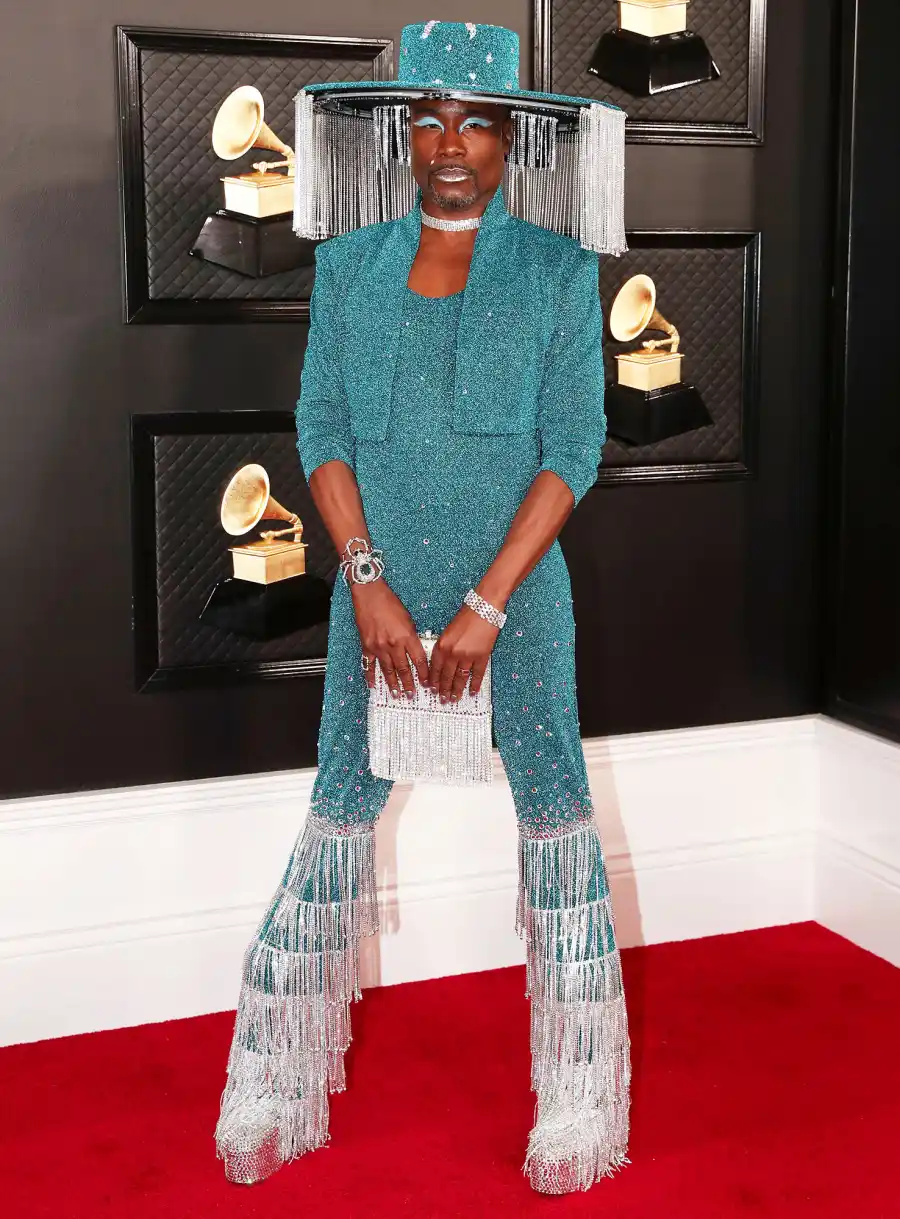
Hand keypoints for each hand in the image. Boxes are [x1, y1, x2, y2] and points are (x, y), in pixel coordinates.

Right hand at [351, 580, 428, 698]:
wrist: (370, 594)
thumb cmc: (390, 602)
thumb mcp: (409, 619)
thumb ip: (411, 637)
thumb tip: (415, 652)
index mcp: (407, 637)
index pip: (419, 661)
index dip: (424, 674)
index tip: (427, 684)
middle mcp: (394, 644)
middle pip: (404, 669)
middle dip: (409, 684)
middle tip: (412, 695)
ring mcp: (379, 646)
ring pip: (388, 670)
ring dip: (393, 684)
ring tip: (396, 694)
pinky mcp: (366, 646)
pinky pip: (369, 665)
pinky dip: (371, 676)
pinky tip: (373, 685)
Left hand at [428, 604, 499, 702]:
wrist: (483, 608)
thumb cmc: (466, 616)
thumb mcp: (448, 631)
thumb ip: (444, 647)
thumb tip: (442, 663)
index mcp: (442, 645)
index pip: (434, 669)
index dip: (433, 681)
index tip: (432, 690)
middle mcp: (452, 652)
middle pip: (446, 676)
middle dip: (444, 690)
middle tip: (443, 699)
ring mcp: (467, 656)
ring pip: (460, 678)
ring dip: (457, 690)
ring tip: (455, 698)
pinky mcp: (482, 656)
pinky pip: (477, 674)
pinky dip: (474, 684)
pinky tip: (472, 691)